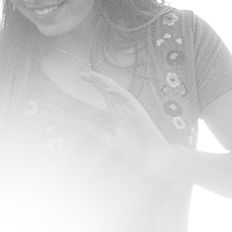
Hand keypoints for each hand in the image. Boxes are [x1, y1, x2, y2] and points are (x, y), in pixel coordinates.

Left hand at [81, 70, 187, 185]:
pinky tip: (106, 90)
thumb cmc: (135, 149)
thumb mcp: (111, 140)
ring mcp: (131, 108)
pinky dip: (117, 93)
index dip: (95, 85)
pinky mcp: (138, 111)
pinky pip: (128, 98)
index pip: (104, 94)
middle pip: (109, 89)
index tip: (81, 78)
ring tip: (93, 76)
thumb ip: (98, 133)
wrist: (150, 156)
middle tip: (82, 74)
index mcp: (117, 113)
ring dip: (105, 82)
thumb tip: (84, 126)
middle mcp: (124, 108)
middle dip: (96, 80)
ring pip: (117, 90)